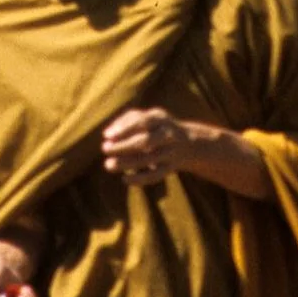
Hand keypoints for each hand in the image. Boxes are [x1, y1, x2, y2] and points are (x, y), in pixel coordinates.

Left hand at [100, 108, 270, 198]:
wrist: (192, 142)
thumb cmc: (160, 126)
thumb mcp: (150, 117)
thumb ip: (129, 119)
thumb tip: (108, 134)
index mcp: (161, 118)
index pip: (142, 121)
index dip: (124, 128)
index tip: (107, 136)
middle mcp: (168, 134)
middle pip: (145, 141)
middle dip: (123, 146)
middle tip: (105, 150)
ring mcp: (172, 152)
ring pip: (149, 159)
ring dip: (127, 163)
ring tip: (108, 166)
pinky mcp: (172, 167)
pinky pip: (156, 175)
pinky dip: (140, 179)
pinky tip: (125, 180)